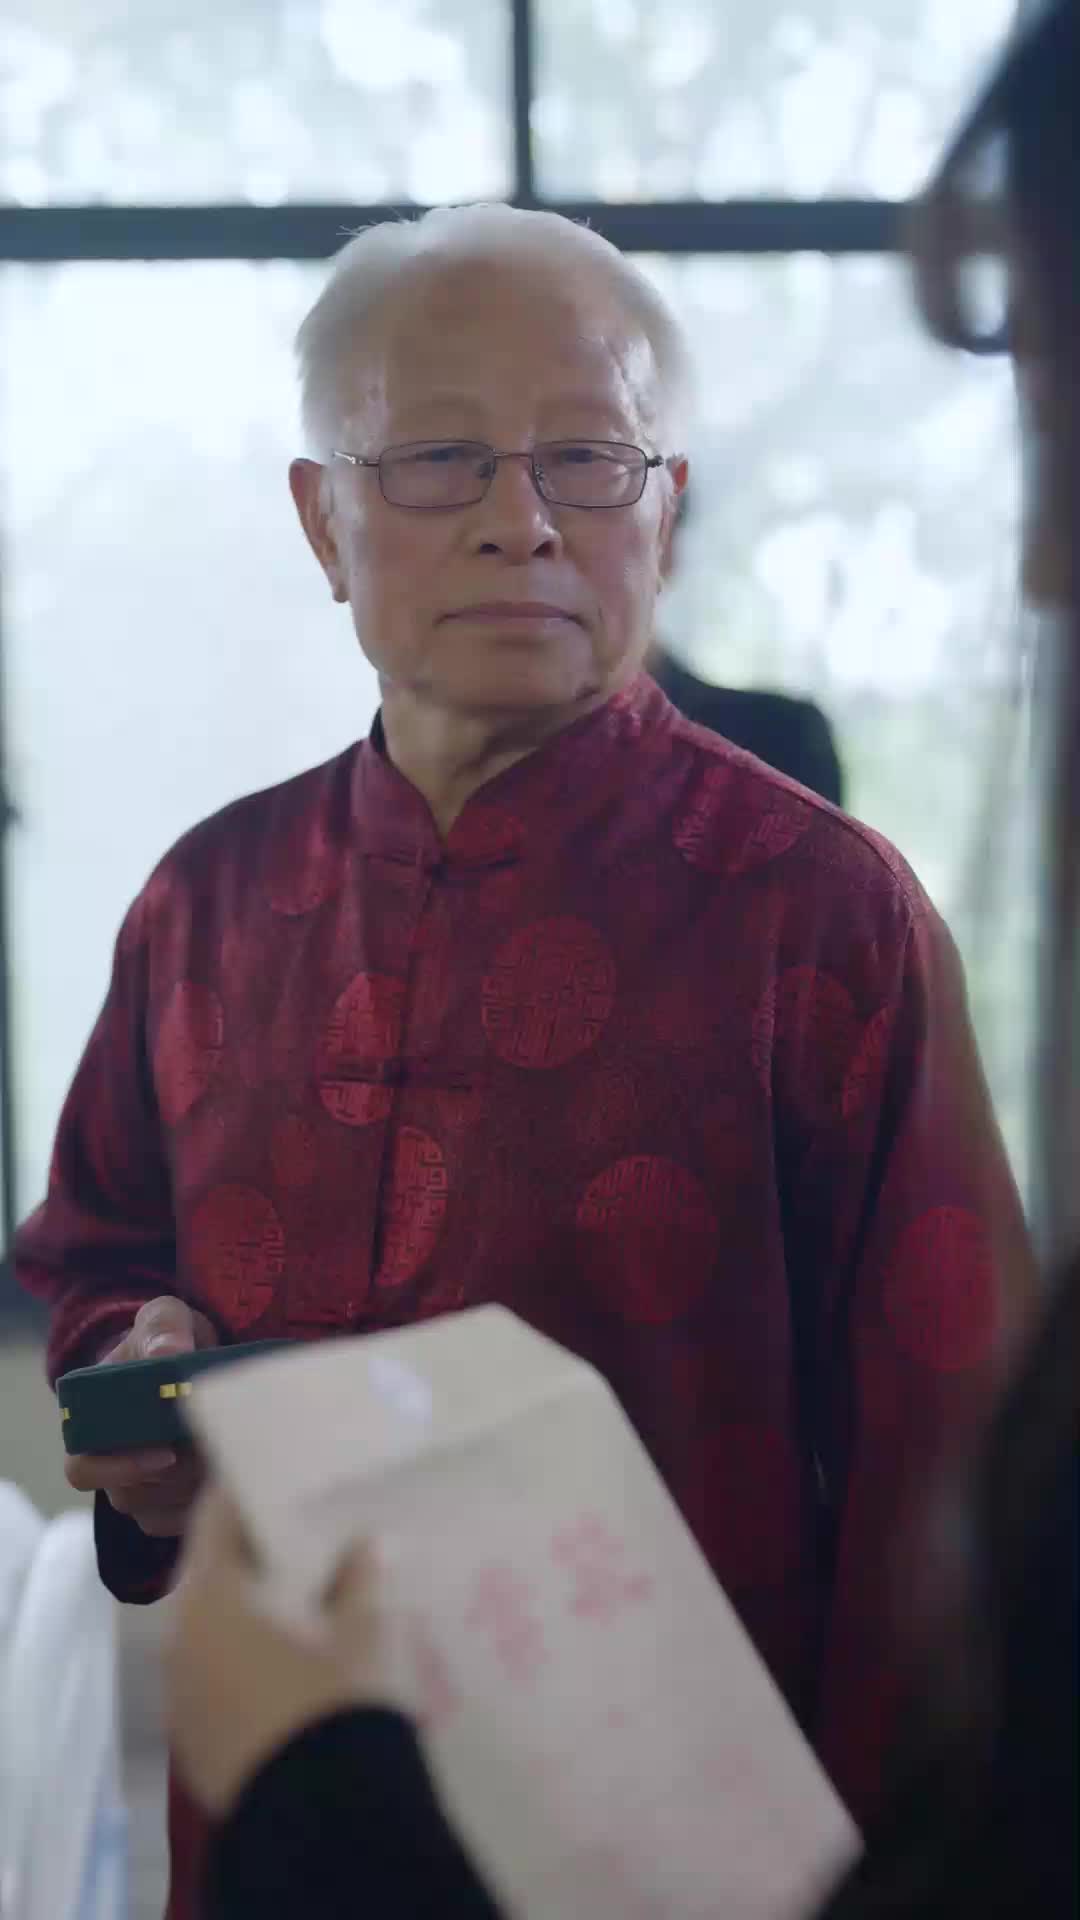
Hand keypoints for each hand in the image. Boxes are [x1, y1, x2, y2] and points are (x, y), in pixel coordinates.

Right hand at [64, 1295, 217, 1536]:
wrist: (192, 1356)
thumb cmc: (168, 1339)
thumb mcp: (164, 1318)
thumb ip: (162, 1328)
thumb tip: (165, 1355)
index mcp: (92, 1424)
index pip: (83, 1468)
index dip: (119, 1469)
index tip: (166, 1455)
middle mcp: (109, 1464)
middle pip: (131, 1496)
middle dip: (177, 1477)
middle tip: (217, 1450)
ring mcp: (139, 1488)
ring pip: (159, 1511)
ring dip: (195, 1489)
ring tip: (229, 1453)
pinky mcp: (169, 1504)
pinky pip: (181, 1521)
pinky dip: (207, 1503)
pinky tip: (231, 1474)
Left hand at [166, 1486, 402, 1814]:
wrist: (323, 1819)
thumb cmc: (336, 1698)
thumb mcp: (365, 1626)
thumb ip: (363, 1575)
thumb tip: (368, 1545)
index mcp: (210, 1593)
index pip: (218, 1514)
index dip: (252, 1488)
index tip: (285, 1472)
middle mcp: (180, 1637)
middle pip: (217, 1573)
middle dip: (263, 1557)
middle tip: (314, 1537)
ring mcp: (183, 1694)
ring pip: (218, 1630)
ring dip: (258, 1613)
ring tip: (316, 1603)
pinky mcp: (198, 1742)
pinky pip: (222, 1679)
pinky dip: (253, 1662)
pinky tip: (300, 1666)